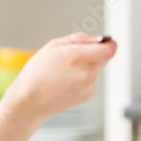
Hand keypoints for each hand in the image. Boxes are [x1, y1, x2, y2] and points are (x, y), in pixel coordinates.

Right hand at [0, 32, 116, 125]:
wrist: (30, 101)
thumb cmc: (37, 73)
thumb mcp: (53, 46)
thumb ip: (79, 39)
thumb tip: (98, 39)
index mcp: (76, 57)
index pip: (109, 49)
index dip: (110, 44)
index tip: (106, 42)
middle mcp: (85, 72)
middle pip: (104, 57)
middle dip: (95, 53)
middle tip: (77, 56)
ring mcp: (88, 85)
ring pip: (96, 69)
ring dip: (86, 67)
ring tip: (65, 72)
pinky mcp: (88, 95)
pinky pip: (91, 81)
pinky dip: (82, 79)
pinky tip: (66, 82)